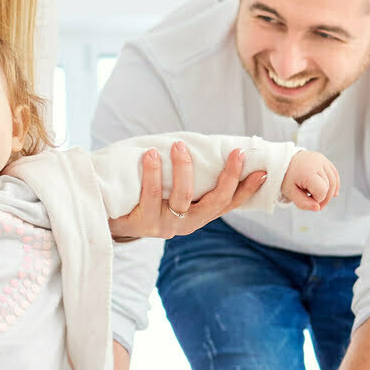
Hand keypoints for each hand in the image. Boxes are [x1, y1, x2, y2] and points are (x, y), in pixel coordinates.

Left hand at [106, 142, 269, 240]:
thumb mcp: (172, 189)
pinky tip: (151, 154)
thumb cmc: (145, 196)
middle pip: (215, 203)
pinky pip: (152, 194)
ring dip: (183, 169)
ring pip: (183, 197)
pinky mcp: (143, 223)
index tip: (262, 172)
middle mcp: (186, 224)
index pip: (228, 204)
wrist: (107, 217)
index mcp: (198, 216)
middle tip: (237, 152)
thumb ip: (191, 176)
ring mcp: (165, 225)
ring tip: (178, 146)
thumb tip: (205, 144)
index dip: (246, 190)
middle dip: (229, 177)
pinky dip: (153, 172)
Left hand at [282, 150, 339, 210]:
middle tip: (313, 202)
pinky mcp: (324, 159)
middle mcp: (318, 163)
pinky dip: (335, 184)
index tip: (307, 199)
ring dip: (329, 193)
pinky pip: (334, 174)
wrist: (283, 161)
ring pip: (333, 181)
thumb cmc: (285, 177)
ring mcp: (322, 160)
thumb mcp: (290, 192)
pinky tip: (333, 193)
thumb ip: (303, 202)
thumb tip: (317, 208)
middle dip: (323, 198)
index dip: (317, 200)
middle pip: (329, 187)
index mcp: (308, 171)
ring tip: (319, 197)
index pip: (322, 191)